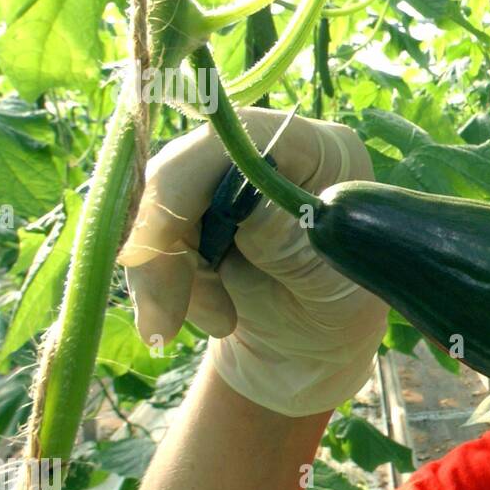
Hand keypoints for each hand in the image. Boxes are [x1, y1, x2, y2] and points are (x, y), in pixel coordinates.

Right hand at [117, 107, 388, 417]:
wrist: (314, 352)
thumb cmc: (339, 316)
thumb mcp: (326, 285)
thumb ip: (286, 240)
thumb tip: (243, 198)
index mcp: (322, 152)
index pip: (240, 137)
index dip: (185, 182)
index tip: (153, 245)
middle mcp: (272, 151)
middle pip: (183, 169)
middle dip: (163, 247)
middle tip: (164, 320)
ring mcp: (227, 178)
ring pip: (155, 207)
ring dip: (162, 275)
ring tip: (212, 325)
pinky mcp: (194, 210)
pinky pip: (150, 236)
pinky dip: (161, 283)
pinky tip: (210, 317)